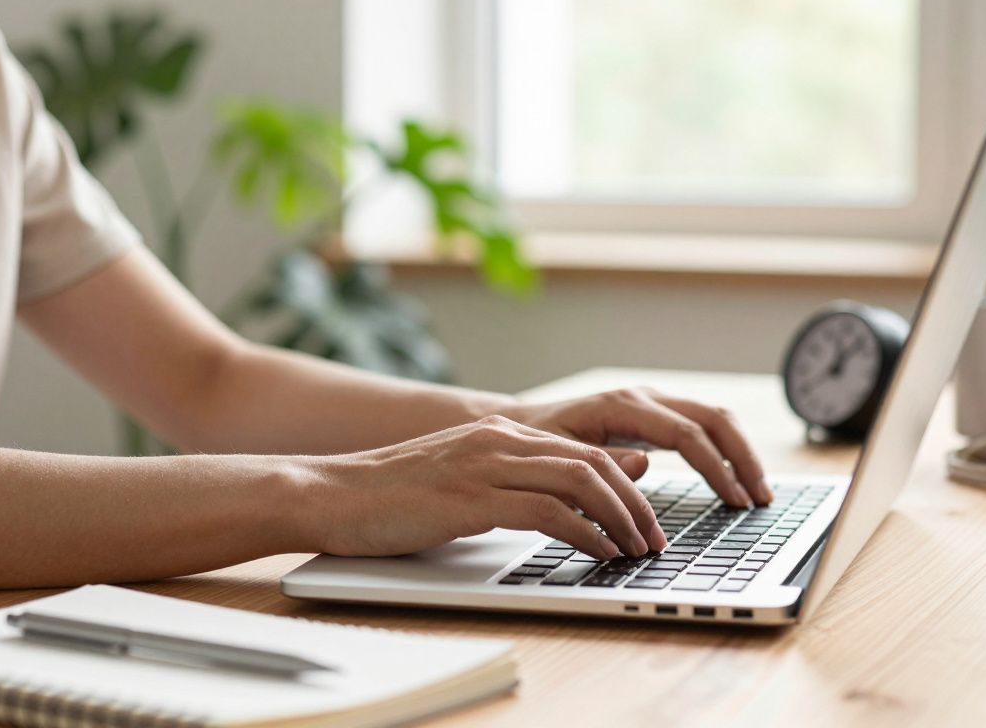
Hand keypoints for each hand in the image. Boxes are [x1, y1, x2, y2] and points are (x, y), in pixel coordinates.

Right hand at [295, 416, 667, 559]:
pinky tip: (597, 552)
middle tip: (653, 540)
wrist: (331, 493)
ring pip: (579, 480)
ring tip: (635, 549)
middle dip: (634, 504)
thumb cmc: (394, 496)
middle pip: (593, 462)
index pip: (584, 451)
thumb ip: (522, 478)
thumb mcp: (467, 479)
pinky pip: (546, 512)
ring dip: (618, 518)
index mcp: (500, 432)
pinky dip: (583, 532)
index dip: (626, 485)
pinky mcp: (470, 498)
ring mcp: (484, 465)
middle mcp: (499, 439)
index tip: (645, 521)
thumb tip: (579, 484)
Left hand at [497, 387, 769, 507]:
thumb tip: (646, 466)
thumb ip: (601, 463)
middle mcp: (645, 398)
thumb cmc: (538, 444)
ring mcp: (653, 405)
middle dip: (742, 458)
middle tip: (760, 499)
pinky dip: (724, 451)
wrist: (523, 427)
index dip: (716, 468)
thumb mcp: (561, 457)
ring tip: (757, 492)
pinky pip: (701, 428)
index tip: (736, 501)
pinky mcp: (656, 417)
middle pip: (713, 419)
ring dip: (740, 454)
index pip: (687, 434)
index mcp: (623, 406)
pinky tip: (733, 480)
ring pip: (715, 419)